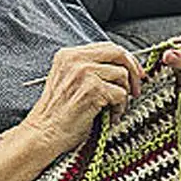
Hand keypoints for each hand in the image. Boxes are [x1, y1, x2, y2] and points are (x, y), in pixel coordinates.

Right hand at [23, 42, 145, 155]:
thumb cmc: (57, 114)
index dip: (126, 59)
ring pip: (122, 75)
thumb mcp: (69, 81)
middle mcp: (75, 60)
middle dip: (133, 71)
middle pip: (118, 54)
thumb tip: (123, 68)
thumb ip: (89, 69)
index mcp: (68, 55)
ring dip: (124, 94)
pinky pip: (120, 93)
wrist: (44, 133)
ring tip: (114, 108)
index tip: (135, 73)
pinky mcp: (92, 89)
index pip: (107, 47)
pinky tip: (110, 116)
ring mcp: (84, 73)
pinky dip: (120, 108)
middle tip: (136, 89)